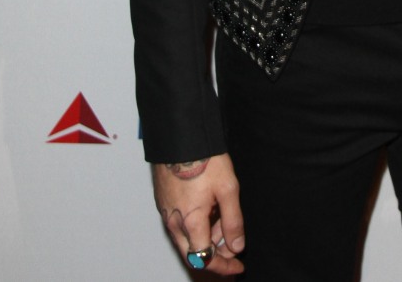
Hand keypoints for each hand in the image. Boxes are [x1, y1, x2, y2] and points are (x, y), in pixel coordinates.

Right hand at [153, 154, 244, 273]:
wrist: (179, 135)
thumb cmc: (204, 157)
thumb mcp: (228, 188)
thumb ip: (233, 220)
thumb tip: (236, 245)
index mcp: (189, 221)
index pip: (204, 258)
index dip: (223, 266)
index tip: (237, 266)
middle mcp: (174, 221)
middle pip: (193, 253)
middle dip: (215, 255)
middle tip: (233, 249)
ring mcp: (166, 210)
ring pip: (186, 238)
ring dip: (206, 238)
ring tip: (226, 223)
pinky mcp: (163, 200)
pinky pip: (180, 223)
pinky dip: (196, 225)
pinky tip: (210, 211)